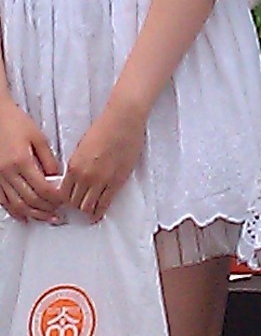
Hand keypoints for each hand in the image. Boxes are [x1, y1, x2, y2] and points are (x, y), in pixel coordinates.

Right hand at [0, 100, 62, 221]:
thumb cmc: (16, 123)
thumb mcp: (38, 138)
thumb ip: (49, 159)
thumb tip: (58, 178)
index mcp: (22, 161)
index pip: (43, 188)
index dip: (55, 198)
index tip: (64, 201)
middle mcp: (8, 172)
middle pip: (30, 200)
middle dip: (46, 210)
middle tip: (58, 214)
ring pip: (16, 205)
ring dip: (33, 214)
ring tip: (46, 219)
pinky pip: (3, 201)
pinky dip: (14, 211)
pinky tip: (24, 217)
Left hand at [62, 103, 145, 220]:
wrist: (123, 120)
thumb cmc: (104, 128)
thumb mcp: (81, 147)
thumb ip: (77, 165)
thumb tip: (74, 179)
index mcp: (73, 166)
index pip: (62, 193)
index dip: (63, 200)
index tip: (66, 202)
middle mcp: (85, 176)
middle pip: (73, 203)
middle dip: (74, 207)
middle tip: (77, 208)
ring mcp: (101, 180)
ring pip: (87, 207)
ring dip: (86, 211)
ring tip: (88, 212)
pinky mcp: (116, 182)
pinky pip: (104, 204)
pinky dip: (99, 213)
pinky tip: (97, 215)